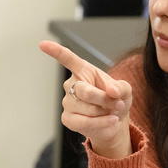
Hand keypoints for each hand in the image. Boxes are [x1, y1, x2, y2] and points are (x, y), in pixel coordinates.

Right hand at [39, 40, 133, 158]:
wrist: (114, 121)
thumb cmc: (116, 100)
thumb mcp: (124, 90)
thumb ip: (121, 87)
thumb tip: (112, 91)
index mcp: (83, 71)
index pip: (67, 59)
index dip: (55, 51)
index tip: (43, 44)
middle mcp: (72, 85)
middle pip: (85, 91)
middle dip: (105, 99)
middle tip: (117, 103)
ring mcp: (67, 102)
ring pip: (87, 109)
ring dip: (105, 112)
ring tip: (111, 112)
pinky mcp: (67, 119)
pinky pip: (84, 122)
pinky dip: (101, 123)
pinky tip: (108, 121)